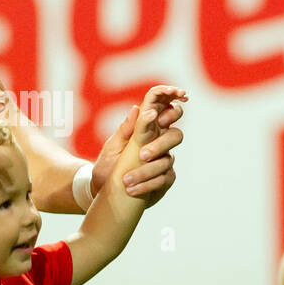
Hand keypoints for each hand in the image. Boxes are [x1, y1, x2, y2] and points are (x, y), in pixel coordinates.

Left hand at [95, 85, 186, 201]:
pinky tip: (132, 190)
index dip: (173, 96)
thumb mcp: (112, 146)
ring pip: (167, 159)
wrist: (104, 191)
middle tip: (142, 155)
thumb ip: (126, 129)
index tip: (179, 93)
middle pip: (175, 134)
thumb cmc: (108, 165)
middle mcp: (159, 141)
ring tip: (126, 179)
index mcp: (147, 128)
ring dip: (147, 170)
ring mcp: (164, 160)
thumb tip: (136, 108)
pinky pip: (163, 179)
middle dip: (160, 144)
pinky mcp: (164, 178)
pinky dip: (147, 184)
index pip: (163, 107)